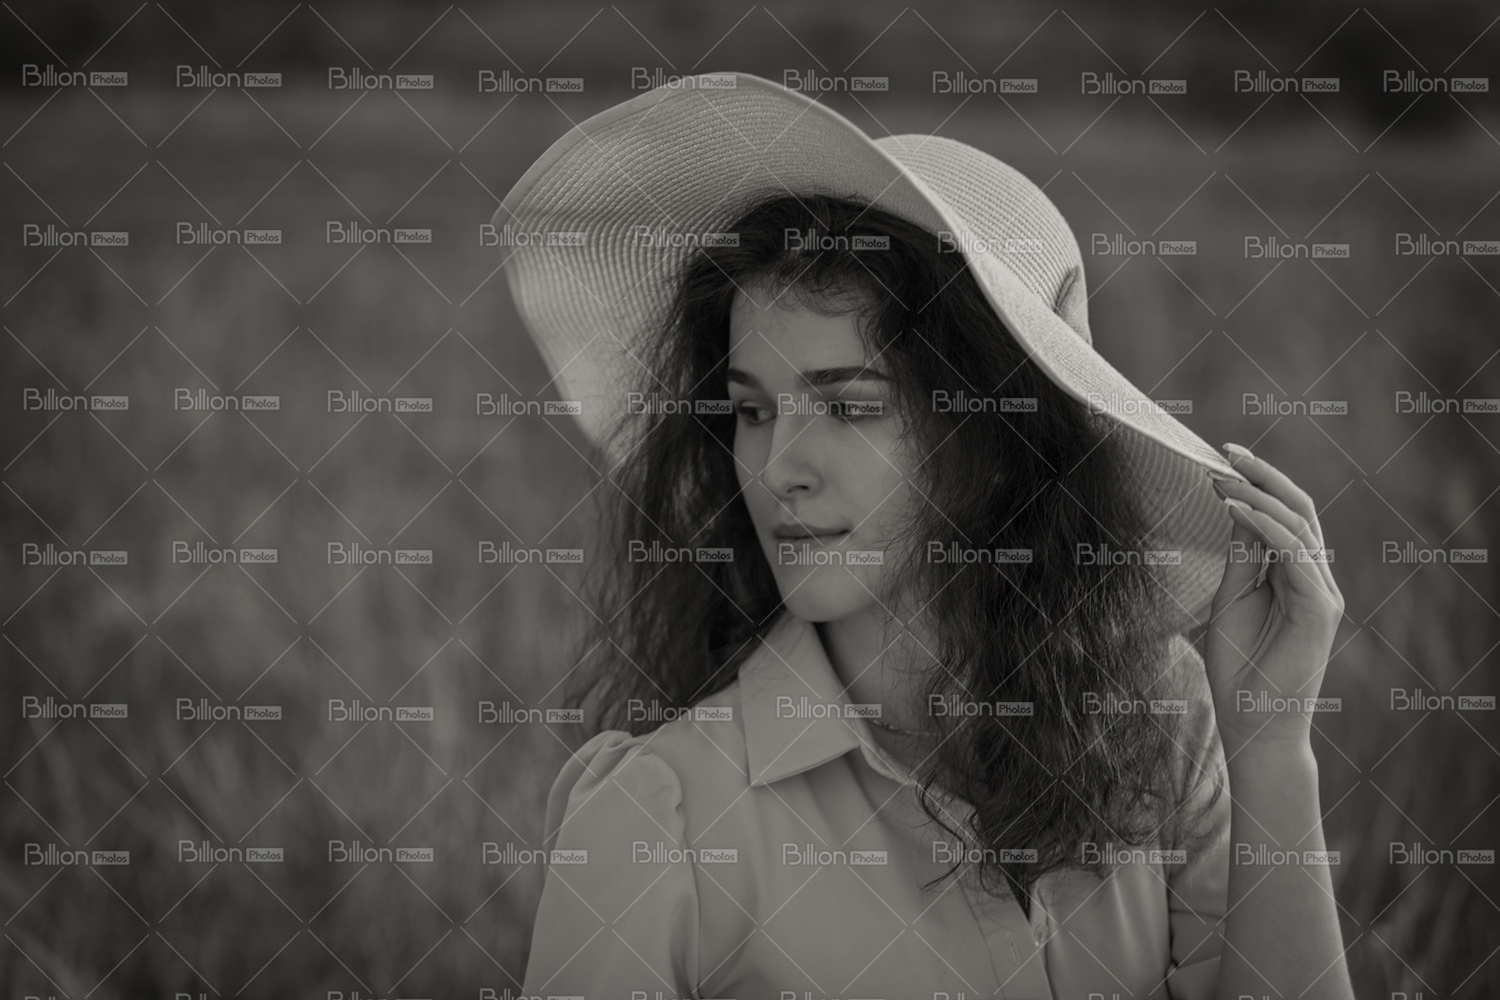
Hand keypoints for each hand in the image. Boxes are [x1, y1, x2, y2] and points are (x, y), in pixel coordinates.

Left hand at [1204, 443, 1344, 759]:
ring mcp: (1323, 592)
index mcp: (1297, 575)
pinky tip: (1237, 509)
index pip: (1284, 515)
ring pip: (1298, 525)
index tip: (1219, 459)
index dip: (1256, 484)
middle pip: (1298, 509)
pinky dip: (1265, 527)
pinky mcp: (1320, 608)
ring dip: (1257, 495)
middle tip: (1225, 450)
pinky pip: (1294, 555)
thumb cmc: (1240, 668)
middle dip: (1262, 475)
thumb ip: (1242, 556)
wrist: (1253, 724)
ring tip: (1220, 476)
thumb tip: (1236, 506)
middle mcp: (1316, 578)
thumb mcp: (1233, 598)